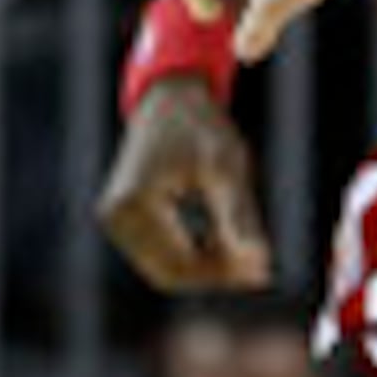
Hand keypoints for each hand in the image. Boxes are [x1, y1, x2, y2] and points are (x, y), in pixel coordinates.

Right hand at [98, 70, 272, 290]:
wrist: (171, 100)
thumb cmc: (202, 128)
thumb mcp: (227, 169)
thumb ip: (239, 218)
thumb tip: (259, 265)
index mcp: (134, 203)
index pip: (180, 266)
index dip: (223, 276)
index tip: (263, 271)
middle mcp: (114, 216)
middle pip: (170, 275)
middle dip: (214, 275)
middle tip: (260, 268)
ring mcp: (113, 219)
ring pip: (165, 270)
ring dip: (204, 268)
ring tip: (244, 249)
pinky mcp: (121, 219)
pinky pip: (159, 256)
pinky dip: (192, 256)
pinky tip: (223, 240)